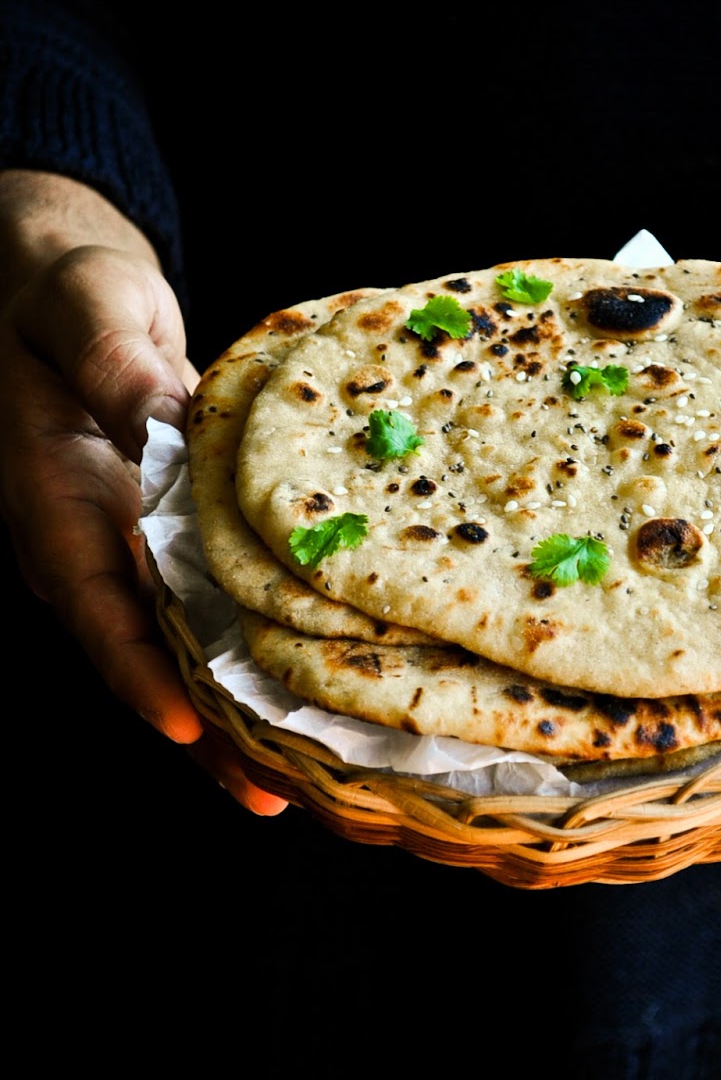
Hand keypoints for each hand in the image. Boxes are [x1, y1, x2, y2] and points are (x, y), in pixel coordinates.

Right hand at [0, 170, 286, 814]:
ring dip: (236, 715)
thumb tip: (166, 421)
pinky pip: (205, 612)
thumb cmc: (67, 288)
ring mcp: (125, 548)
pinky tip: (309, 696)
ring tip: (306, 783)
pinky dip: (251, 657)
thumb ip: (121, 369)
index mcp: (53, 500)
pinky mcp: (167, 538)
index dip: (138, 669)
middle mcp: (86, 542)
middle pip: (144, 656)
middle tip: (276, 795)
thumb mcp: (89, 311)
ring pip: (179, 650)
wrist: (66, 284)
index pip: (94, 602)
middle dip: (205, 731)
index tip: (187, 725)